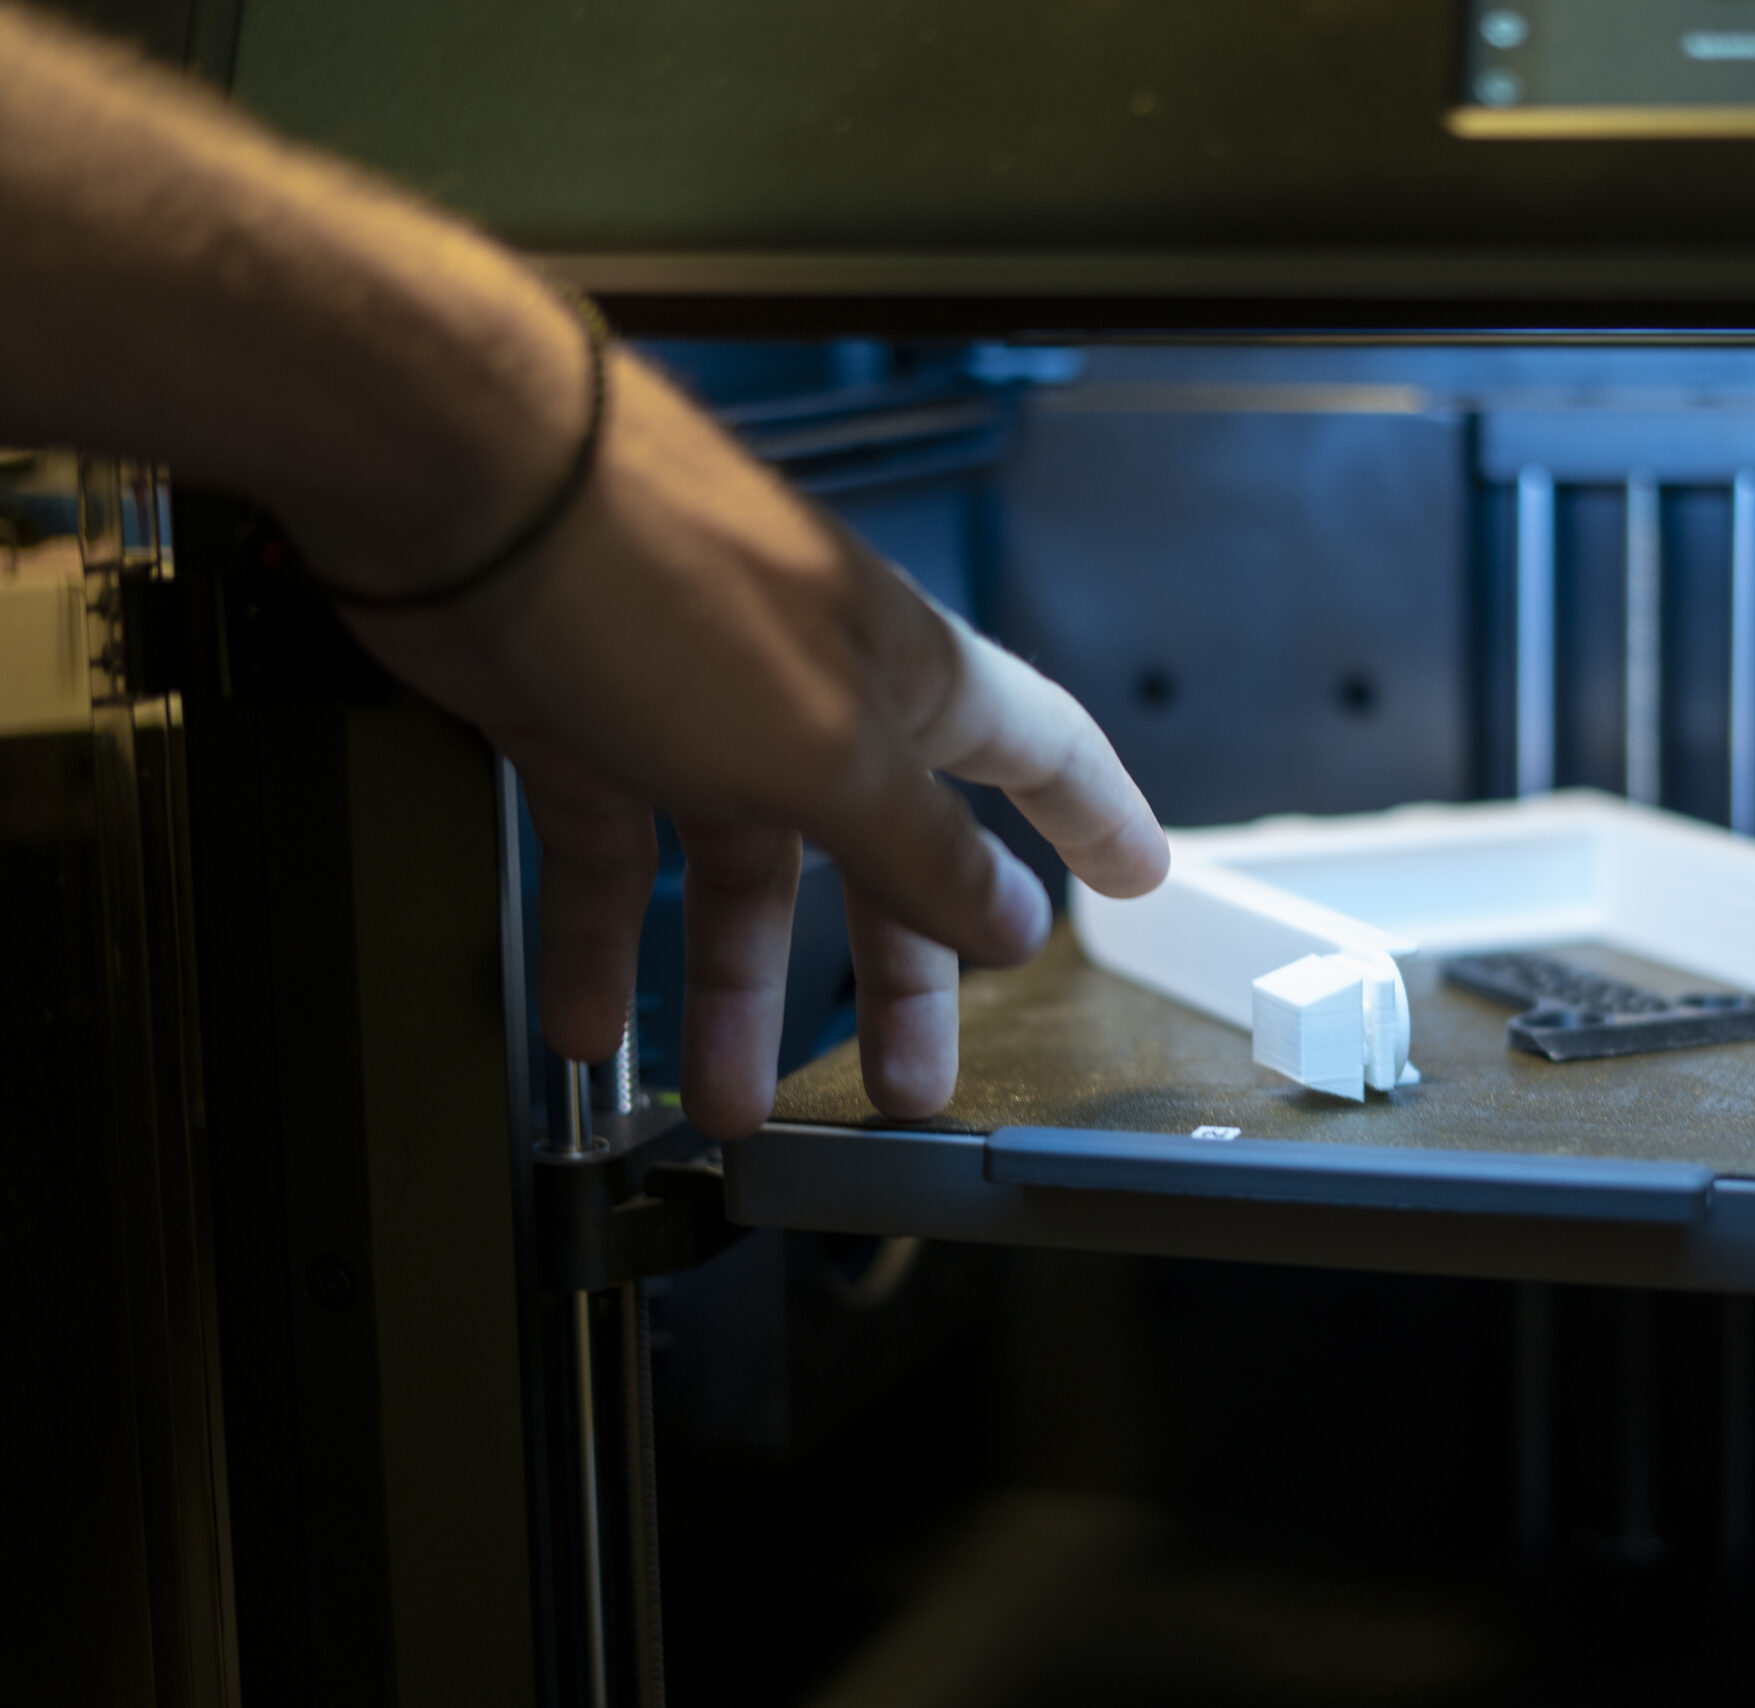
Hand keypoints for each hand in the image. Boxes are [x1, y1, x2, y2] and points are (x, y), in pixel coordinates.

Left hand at [300, 350, 1168, 1135]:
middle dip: (898, 978)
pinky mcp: (579, 718)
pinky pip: (608, 858)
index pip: (1039, 752)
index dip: (1096, 818)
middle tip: (913, 1081)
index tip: (1139, 876)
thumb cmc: (666, 583)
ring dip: (735, 992)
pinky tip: (595, 1025)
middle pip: (883, 856)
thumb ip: (922, 847)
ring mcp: (694, 707)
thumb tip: (1015, 918)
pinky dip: (602, 945)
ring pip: (738, 877)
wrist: (468, 484)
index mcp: (908, 680)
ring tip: (730, 1100)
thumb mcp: (830, 753)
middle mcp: (815, 693)